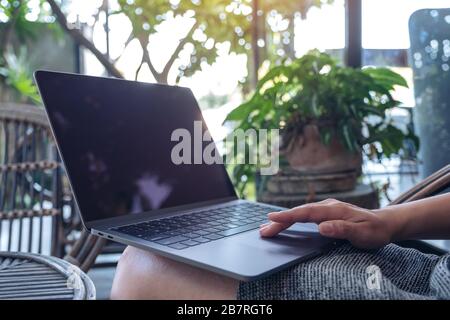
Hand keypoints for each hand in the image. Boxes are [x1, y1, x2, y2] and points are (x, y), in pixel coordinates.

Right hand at [260, 199, 393, 248]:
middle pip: (299, 212)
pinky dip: (292, 218)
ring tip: (267, 226)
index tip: (272, 217)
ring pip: (300, 212)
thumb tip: (322, 227)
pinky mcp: (326, 213)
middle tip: (263, 230)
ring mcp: (326, 208)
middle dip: (280, 220)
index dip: (288, 215)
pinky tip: (284, 222)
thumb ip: (343, 229)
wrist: (385, 223)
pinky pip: (305, 214)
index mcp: (334, 209)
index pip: (306, 212)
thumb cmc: (375, 230)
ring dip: (284, 219)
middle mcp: (328, 206)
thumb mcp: (363, 233)